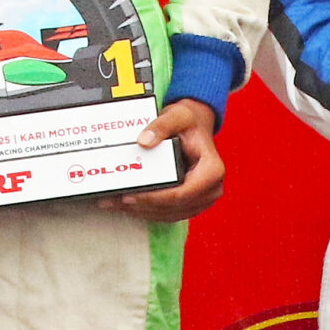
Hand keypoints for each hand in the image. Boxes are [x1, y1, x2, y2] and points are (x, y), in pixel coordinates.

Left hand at [100, 99, 223, 220]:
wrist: (195, 125)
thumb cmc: (189, 122)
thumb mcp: (177, 116)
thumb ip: (160, 126)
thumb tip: (144, 141)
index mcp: (212, 170)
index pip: (182, 194)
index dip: (154, 198)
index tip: (131, 196)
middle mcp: (211, 188)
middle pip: (174, 207)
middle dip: (143, 206)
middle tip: (117, 200)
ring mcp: (202, 198)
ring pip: (170, 214)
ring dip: (142, 211)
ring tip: (117, 203)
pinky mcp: (191, 202)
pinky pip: (169, 212)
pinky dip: (148, 210)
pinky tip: (129, 204)